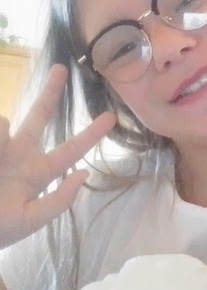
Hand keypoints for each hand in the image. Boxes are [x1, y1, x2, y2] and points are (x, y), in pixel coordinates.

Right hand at [0, 64, 115, 248]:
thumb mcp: (30, 220)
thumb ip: (58, 201)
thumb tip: (83, 174)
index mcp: (38, 171)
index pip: (71, 150)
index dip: (91, 134)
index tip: (111, 116)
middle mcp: (20, 154)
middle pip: (38, 117)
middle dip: (50, 93)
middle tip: (61, 68)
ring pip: (4, 125)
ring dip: (1, 133)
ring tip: (1, 158)